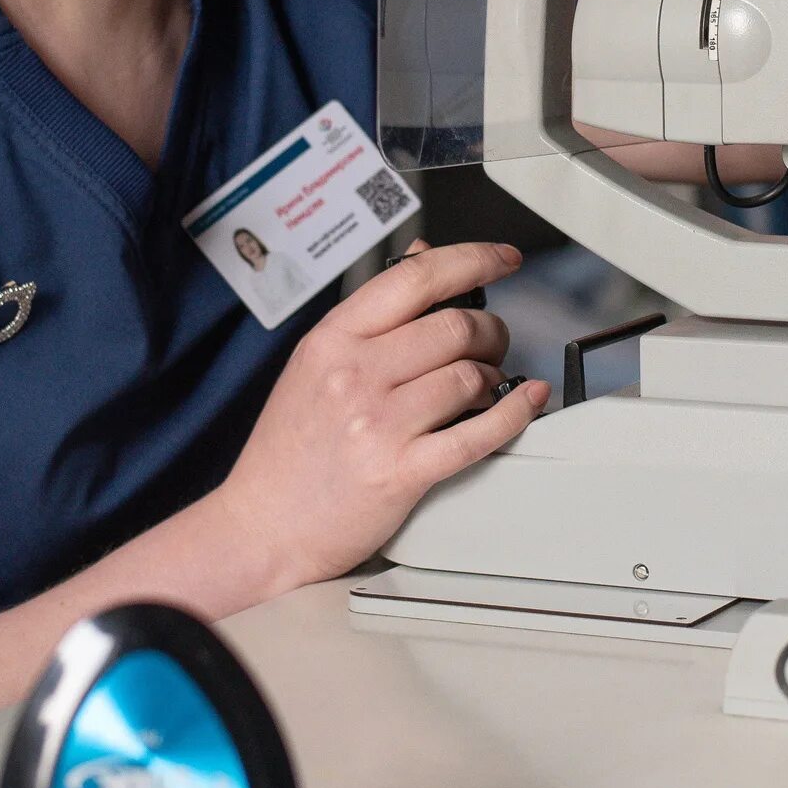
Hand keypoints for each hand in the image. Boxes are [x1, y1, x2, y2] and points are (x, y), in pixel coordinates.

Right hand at [211, 239, 546, 591]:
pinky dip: (514, 413)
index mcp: (332, 340)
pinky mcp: (400, 472)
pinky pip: (477, 433)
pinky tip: (527, 401)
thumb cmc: (288, 453)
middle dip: (490, 333)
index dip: (472, 260)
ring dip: (494, 379)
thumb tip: (425, 259)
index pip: (415, 278)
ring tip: (483, 389)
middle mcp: (353, 374)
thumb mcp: (314, 365)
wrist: (261, 528)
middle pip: (455, 326)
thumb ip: (371, 316)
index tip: (502, 259)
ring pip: (470, 375)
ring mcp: (377, 424)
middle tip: (491, 347)